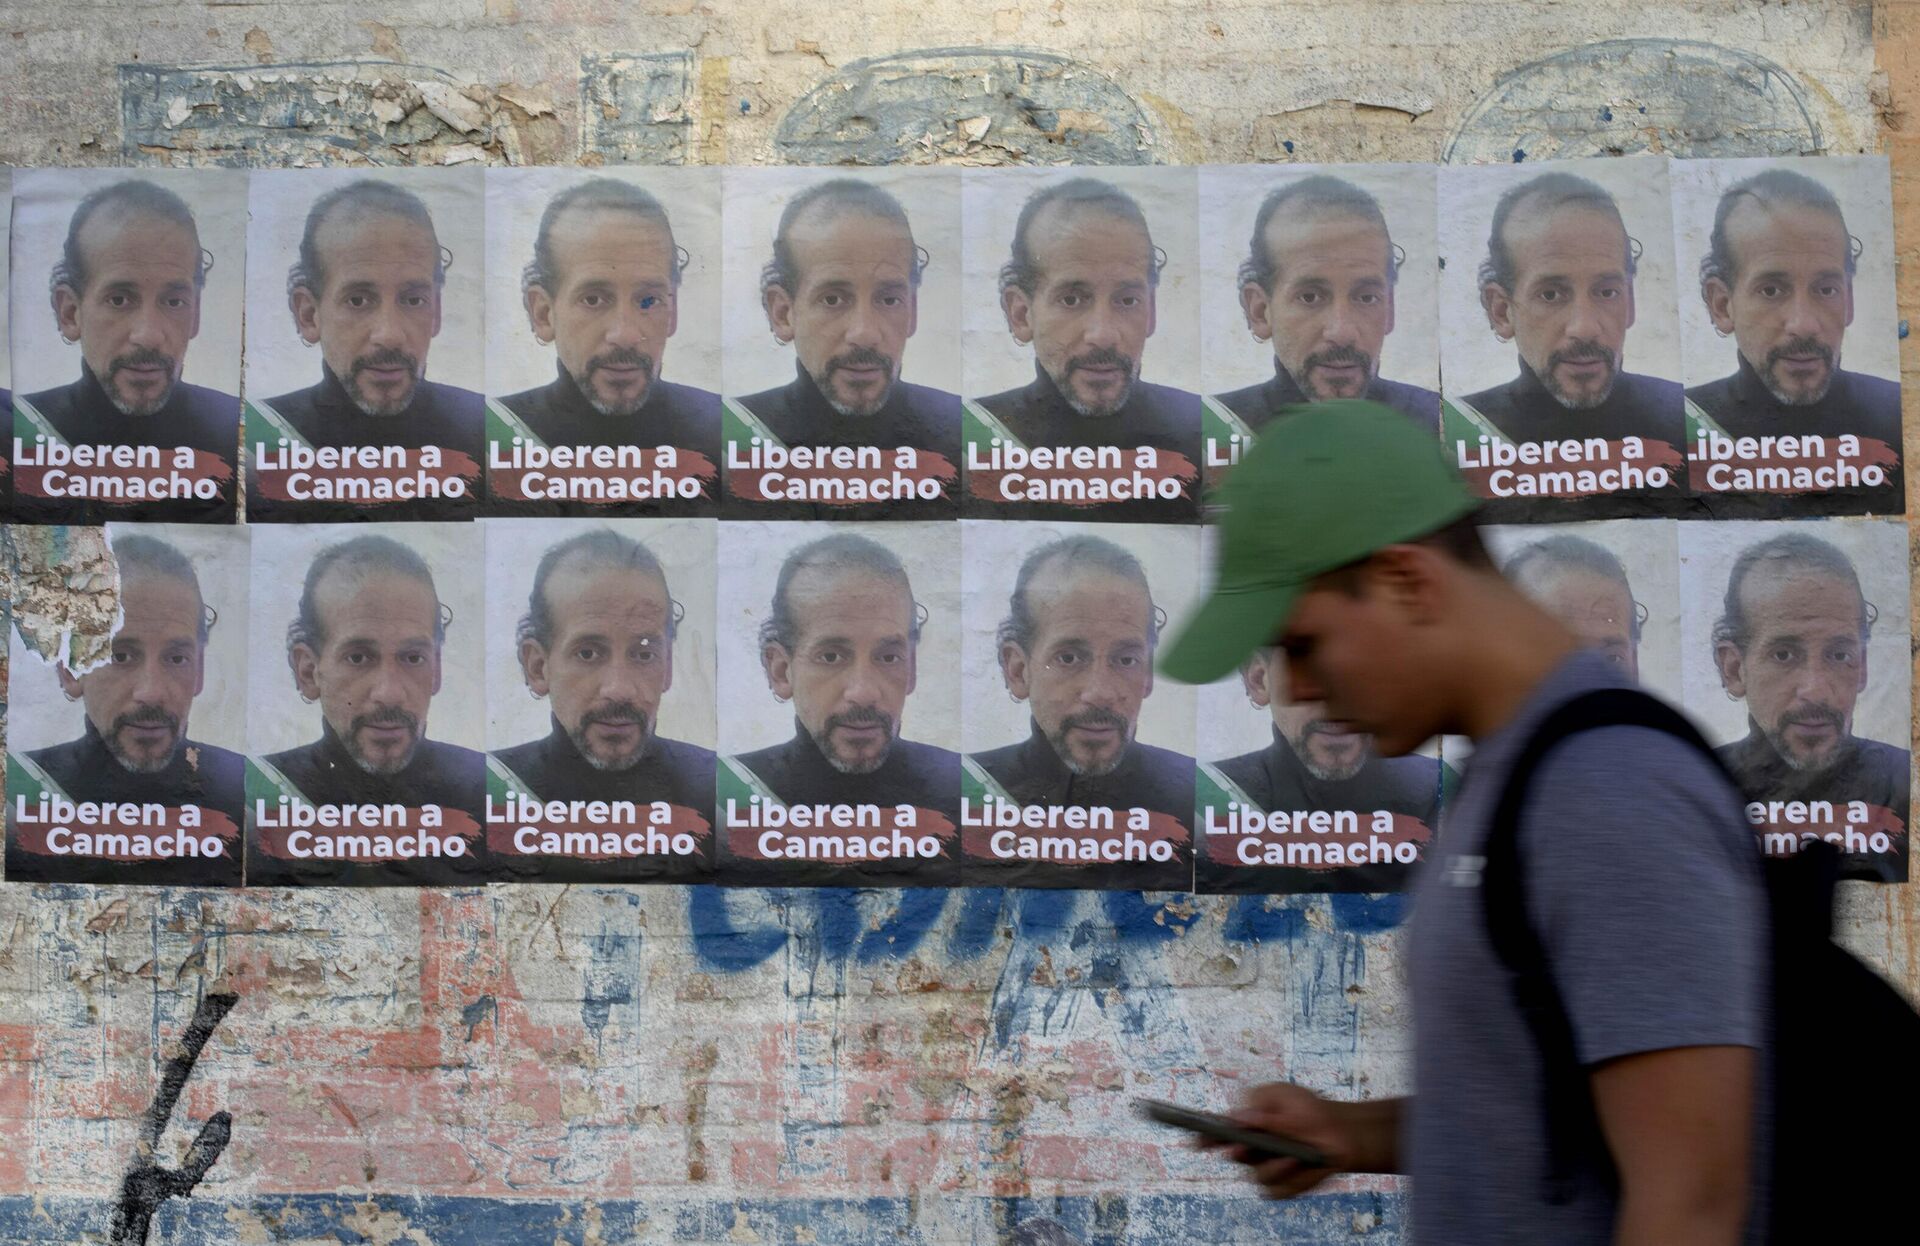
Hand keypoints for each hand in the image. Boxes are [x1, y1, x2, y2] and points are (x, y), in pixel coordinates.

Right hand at [1201, 1084, 1400, 1198]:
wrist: (1337, 1132)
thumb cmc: (1306, 1109)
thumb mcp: (1285, 1096)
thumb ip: (1262, 1106)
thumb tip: (1238, 1117)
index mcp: (1244, 1124)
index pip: (1217, 1132)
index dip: (1204, 1136)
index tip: (1198, 1139)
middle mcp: (1249, 1149)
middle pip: (1233, 1155)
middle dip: (1238, 1151)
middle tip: (1242, 1147)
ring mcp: (1263, 1169)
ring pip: (1257, 1175)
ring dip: (1274, 1167)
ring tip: (1291, 1157)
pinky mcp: (1281, 1186)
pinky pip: (1277, 1190)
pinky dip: (1290, 1179)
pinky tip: (1299, 1164)